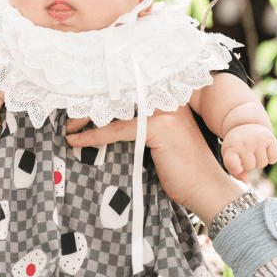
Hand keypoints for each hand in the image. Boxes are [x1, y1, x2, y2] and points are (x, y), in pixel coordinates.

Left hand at [65, 108, 246, 224]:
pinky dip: (93, 136)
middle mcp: (168, 97)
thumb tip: (107, 121)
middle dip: (91, 102)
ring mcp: (165, 111)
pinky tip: (76, 141)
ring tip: (69, 128)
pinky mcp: (160, 128)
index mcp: (169, 96)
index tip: (80, 102)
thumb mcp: (161, 140)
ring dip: (86, 117)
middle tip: (70, 117)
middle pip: (119, 92)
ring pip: (115, 107)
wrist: (207, 190)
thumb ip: (142, 124)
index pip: (128, 87)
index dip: (102, 92)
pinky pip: (117, 129)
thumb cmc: (183, 169)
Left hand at [220, 123, 276, 181]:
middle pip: (251, 167)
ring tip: (254, 150)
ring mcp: (257, 140)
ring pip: (262, 164)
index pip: (235, 168)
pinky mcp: (270, 138)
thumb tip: (246, 181)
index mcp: (231, 148)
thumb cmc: (236, 146)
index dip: (237, 169)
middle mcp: (244, 143)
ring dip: (259, 160)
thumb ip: (235, 172)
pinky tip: (264, 149)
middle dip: (249, 163)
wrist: (244, 124)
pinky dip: (271, 157)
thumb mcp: (230, 157)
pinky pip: (274, 158)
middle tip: (245, 152)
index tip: (236, 161)